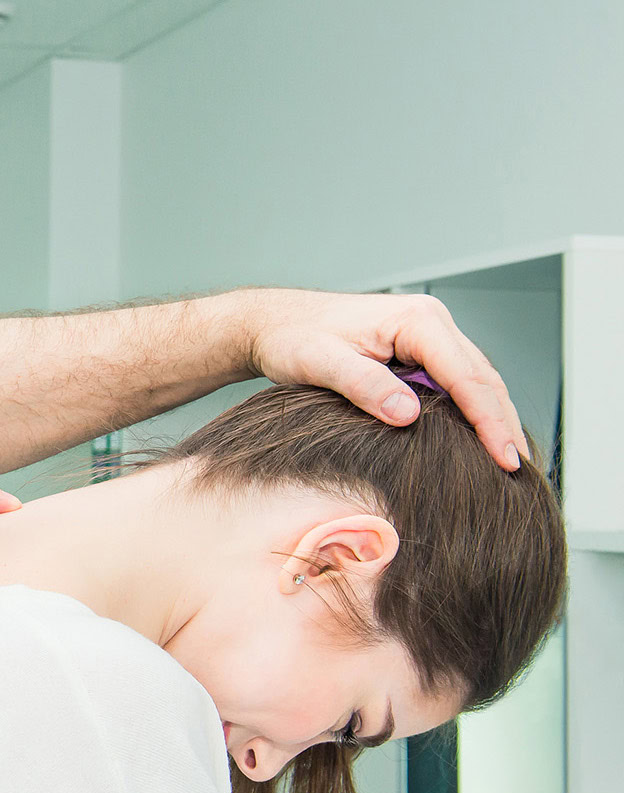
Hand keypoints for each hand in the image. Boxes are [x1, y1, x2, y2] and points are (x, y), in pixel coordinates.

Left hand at [234, 289, 527, 470]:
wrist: (274, 323)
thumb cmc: (293, 337)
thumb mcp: (320, 362)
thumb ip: (364, 386)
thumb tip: (408, 414)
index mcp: (417, 320)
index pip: (467, 376)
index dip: (488, 420)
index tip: (504, 459)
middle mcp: (431, 323)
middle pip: (483, 378)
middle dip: (502, 424)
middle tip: (519, 471)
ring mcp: (429, 337)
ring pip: (475, 380)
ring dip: (493, 419)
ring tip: (509, 462)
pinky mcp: (419, 352)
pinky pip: (456, 383)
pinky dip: (471, 411)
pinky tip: (477, 440)